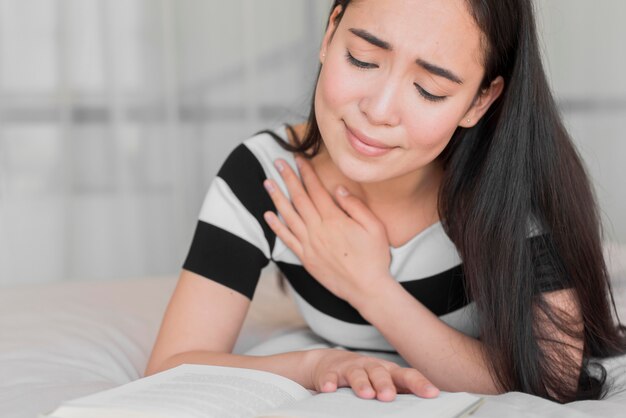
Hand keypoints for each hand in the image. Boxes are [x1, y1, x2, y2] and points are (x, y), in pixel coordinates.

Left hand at [263, 156, 392, 302]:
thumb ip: (355, 206)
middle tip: (277, 163)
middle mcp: (318, 230)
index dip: (306, 173)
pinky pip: (287, 240)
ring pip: (288, 216)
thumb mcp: (374, 226)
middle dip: (287, 178)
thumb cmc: (374, 257)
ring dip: (277, 198)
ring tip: (267, 183)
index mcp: (334, 220)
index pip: (316, 190)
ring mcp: (309, 245)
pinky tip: (268, 215)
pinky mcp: (306, 259)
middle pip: (299, 198)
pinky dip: (276, 227)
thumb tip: (337, 189)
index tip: (299, 159)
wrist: (367, 289)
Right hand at [309, 348, 438, 400]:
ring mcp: (350, 368)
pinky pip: (329, 377)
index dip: (419, 384)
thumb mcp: (383, 380)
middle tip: (389, 396)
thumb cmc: (364, 375)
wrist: (328, 362)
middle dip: (385, 384)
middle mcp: (370, 367)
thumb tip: (429, 404)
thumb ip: (401, 390)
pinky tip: (329, 389)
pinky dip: (329, 382)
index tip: (432, 393)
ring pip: (357, 374)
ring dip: (362, 384)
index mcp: (387, 371)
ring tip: (366, 394)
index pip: (406, 376)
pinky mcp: (330, 372)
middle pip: (380, 372)